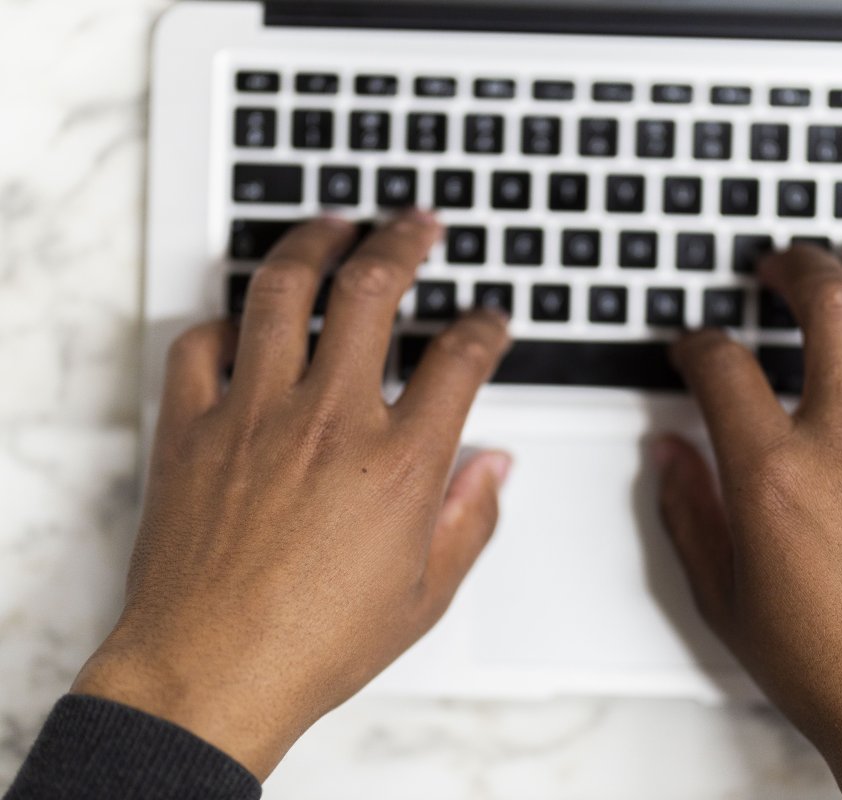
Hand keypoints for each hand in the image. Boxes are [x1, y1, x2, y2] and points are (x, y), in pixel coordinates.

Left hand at [72, 212, 511, 778]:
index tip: (488, 322)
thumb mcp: (427, 594)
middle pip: (373, 291)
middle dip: (404, 241)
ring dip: (315, 245)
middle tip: (417, 223)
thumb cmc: (314, 642)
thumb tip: (494, 468)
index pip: (460, 359)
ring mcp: (254, 416)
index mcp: (398, 462)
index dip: (485, 327)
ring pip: (284, 293)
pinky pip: (200, 344)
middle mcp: (328, 422)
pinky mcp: (193, 429)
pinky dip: (224, 321)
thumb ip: (471, 518)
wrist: (210, 675)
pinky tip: (244, 320)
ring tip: (334, 226)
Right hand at [655, 243, 841, 798]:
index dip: (697, 344)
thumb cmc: (825, 665)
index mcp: (774, 475)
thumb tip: (667, 454)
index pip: (723, 366)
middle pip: (830, 305)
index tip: (695, 348)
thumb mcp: (723, 596)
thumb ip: (686, 512)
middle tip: (781, 263)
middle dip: (796, 266)